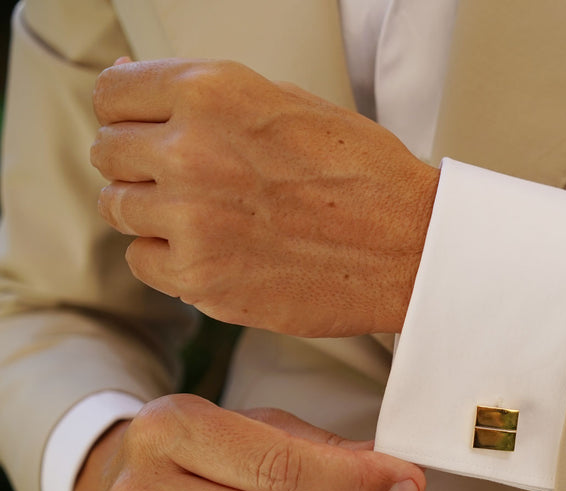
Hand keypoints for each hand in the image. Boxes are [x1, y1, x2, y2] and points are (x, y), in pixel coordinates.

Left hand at [90, 58, 439, 336]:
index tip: (141, 127)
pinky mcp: (201, 278)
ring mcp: (191, 220)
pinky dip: (170, 258)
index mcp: (212, 93)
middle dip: (140, 162)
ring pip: (119, 208)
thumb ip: (211, 99)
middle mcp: (191, 152)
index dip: (128, 112)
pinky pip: (144, 261)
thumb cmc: (365, 175)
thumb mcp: (289, 103)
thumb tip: (146, 97)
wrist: (411, 248)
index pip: (113, 92)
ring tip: (209, 216)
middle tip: (186, 177)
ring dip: (154, 211)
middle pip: (109, 152)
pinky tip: (216, 249)